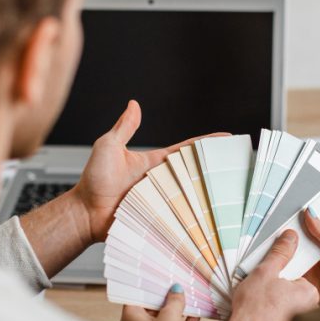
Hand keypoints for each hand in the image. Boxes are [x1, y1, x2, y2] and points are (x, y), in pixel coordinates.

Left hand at [75, 100, 226, 241]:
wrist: (84, 212)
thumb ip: (124, 128)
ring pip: (188, 195)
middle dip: (213, 170)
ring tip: (225, 193)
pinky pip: (176, 215)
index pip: (184, 150)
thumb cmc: (94, 180)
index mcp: (154, 162)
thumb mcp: (108, 147)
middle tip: (235, 166)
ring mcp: (160, 199)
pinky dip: (190, 215)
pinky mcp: (156, 216)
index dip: (205, 143)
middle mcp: (160, 180)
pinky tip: (204, 216)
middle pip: (192, 174)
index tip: (226, 138)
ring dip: (204, 194)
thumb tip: (133, 104)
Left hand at [121, 287, 216, 320]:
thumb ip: (174, 301)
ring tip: (188, 293)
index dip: (146, 284)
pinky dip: (184, 320)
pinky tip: (195, 311)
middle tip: (175, 281)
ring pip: (165, 317)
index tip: (156, 274)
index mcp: (131, 319)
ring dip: (177, 307)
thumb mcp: (170, 317)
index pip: (135, 295)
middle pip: (151, 305)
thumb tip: (175, 291)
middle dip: (165, 295)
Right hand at [203, 230, 319, 320]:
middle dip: (277, 288)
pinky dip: (270, 316)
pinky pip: (280, 318)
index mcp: (309, 293)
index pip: (297, 275)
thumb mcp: (266, 272)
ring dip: (272, 303)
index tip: (269, 274)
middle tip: (260, 290)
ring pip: (285, 305)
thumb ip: (280, 252)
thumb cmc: (255, 312)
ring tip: (256, 303)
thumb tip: (290, 235)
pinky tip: (259, 317)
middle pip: (292, 290)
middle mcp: (310, 310)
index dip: (282, 272)